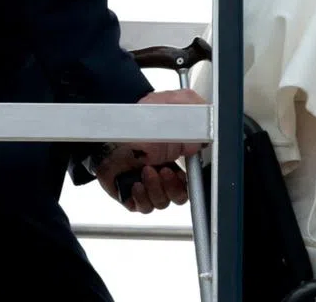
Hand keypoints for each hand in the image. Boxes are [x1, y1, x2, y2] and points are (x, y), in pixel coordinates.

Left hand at [95, 88, 204, 213]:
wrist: (110, 128)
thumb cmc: (141, 118)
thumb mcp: (179, 108)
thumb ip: (199, 120)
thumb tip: (205, 141)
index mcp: (178, 158)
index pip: (192, 182)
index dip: (189, 182)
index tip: (183, 174)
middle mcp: (164, 172)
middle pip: (179, 196)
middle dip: (174, 187)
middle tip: (164, 170)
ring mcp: (147, 183)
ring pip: (162, 203)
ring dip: (156, 189)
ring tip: (146, 171)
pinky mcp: (130, 193)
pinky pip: (143, 207)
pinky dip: (141, 197)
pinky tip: (136, 182)